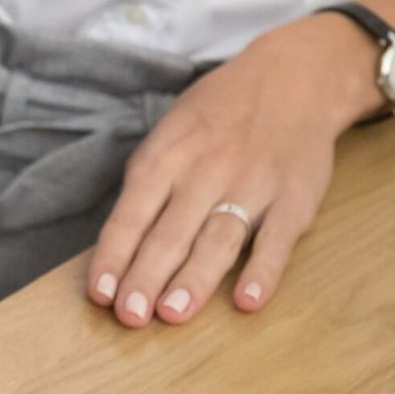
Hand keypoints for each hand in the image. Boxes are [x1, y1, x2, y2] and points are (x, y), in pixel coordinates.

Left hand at [86, 14, 380, 326]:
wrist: (295, 77)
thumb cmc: (220, 114)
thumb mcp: (171, 131)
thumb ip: (148, 183)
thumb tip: (119, 244)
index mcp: (167, 157)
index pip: (131, 215)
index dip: (113, 256)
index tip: (99, 295)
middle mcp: (205, 172)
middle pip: (170, 233)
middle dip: (146, 277)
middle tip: (130, 317)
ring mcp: (252, 185)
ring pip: (218, 239)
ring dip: (194, 279)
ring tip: (173, 315)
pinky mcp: (294, 198)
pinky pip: (277, 239)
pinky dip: (263, 271)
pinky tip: (248, 301)